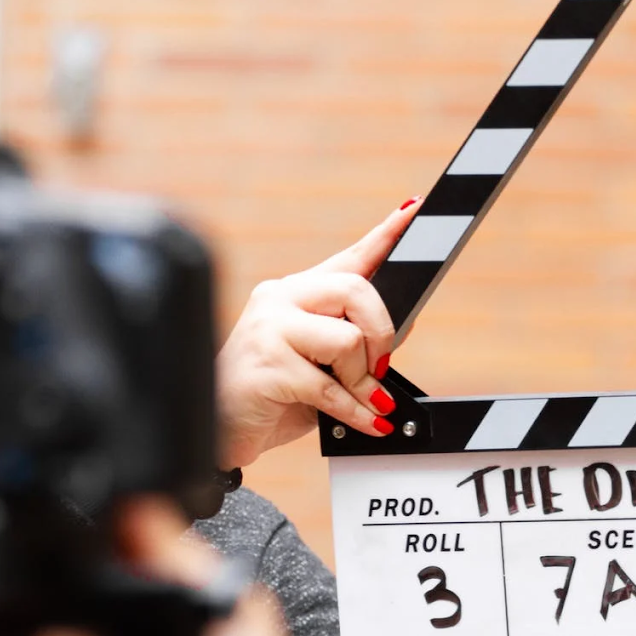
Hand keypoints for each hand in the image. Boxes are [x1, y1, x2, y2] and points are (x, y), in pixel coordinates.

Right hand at [217, 199, 419, 468]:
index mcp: (296, 291)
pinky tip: (367, 421)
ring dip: (363, 379)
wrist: (221, 427)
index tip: (415, 209)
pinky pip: (330, 386)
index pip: (349, 257)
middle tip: (379, 367)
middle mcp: (280, 298)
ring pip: (347, 339)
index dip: (386, 234)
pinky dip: (356, 410)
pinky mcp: (267, 366)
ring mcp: (268, 328)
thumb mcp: (320, 363)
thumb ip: (354, 339)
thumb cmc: (272, 394)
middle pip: (355, 290)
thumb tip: (402, 326)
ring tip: (360, 400)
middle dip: (381, 333)